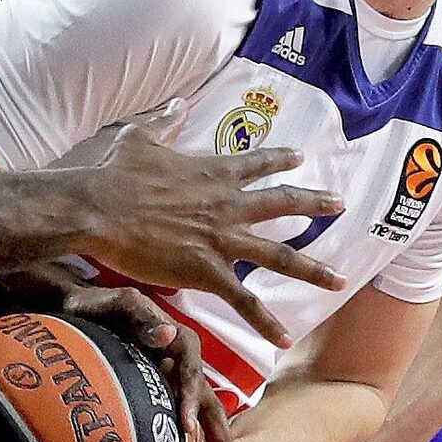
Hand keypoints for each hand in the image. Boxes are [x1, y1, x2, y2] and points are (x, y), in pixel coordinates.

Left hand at [60, 282, 242, 441]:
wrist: (73, 309)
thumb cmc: (94, 306)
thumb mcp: (117, 304)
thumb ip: (140, 317)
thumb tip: (168, 334)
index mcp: (174, 337)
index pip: (191, 368)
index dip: (192, 395)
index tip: (187, 426)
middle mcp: (178, 360)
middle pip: (207, 397)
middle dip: (220, 434)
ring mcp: (170, 377)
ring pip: (201, 413)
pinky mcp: (158, 391)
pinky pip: (180, 418)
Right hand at [87, 127, 346, 348]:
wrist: (101, 209)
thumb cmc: (116, 174)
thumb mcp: (140, 137)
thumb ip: (165, 120)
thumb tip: (176, 102)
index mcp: (214, 172)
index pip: (257, 164)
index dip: (281, 159)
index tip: (301, 157)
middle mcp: (228, 204)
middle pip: (283, 204)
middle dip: (315, 203)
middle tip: (341, 203)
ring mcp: (222, 239)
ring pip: (280, 256)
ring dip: (312, 269)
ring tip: (340, 279)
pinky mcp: (207, 271)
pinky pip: (245, 302)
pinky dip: (265, 322)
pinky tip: (284, 339)